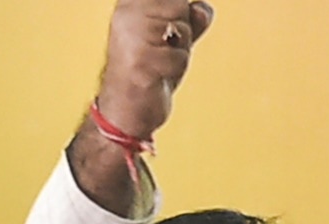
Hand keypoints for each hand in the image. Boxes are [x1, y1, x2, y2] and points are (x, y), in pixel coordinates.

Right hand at [97, 0, 214, 139]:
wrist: (126, 109)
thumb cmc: (146, 70)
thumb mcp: (170, 40)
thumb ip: (189, 20)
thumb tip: (202, 8)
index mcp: (131, 3)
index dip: (179, 9)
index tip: (167, 30)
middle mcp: (127, 14)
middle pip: (179, 6)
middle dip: (182, 31)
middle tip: (162, 48)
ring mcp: (132, 36)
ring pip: (182, 30)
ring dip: (179, 50)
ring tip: (159, 61)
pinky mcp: (141, 60)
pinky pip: (180, 57)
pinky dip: (175, 68)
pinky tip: (158, 75)